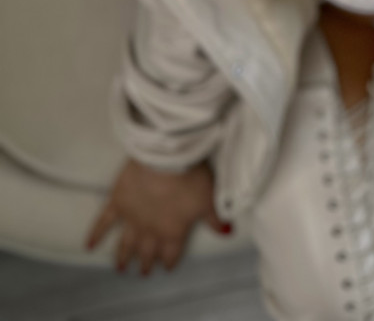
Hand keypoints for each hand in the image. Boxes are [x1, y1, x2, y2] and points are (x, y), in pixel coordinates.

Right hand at [84, 157, 230, 273]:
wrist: (165, 157)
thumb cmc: (191, 177)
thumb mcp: (209, 198)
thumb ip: (216, 218)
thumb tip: (228, 233)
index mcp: (172, 231)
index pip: (171, 253)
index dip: (169, 261)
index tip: (166, 268)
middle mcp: (150, 230)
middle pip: (147, 251)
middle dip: (146, 262)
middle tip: (143, 272)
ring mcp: (131, 217)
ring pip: (126, 243)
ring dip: (123, 256)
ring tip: (121, 268)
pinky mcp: (117, 202)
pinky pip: (103, 222)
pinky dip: (95, 234)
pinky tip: (89, 245)